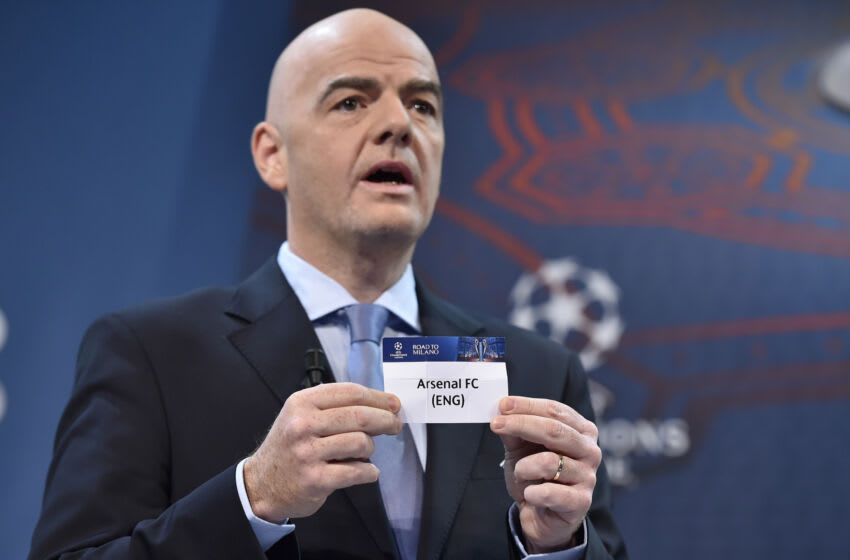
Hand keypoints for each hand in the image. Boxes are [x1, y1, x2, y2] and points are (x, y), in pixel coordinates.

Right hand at [244, 382, 401, 521]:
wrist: (261, 483)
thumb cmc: (289, 447)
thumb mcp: (301, 416)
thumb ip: (335, 408)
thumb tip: (382, 406)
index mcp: (302, 403)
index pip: (350, 392)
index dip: (378, 397)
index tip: (394, 404)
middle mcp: (302, 425)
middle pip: (360, 415)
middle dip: (386, 420)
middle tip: (395, 425)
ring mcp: (307, 453)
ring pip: (361, 442)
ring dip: (371, 448)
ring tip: (365, 452)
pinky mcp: (315, 480)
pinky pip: (357, 471)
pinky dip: (369, 472)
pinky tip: (368, 471)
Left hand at [490, 396, 600, 552]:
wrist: (542, 517)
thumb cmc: (535, 477)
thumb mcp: (521, 449)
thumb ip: (514, 430)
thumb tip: (501, 411)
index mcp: (581, 431)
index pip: (555, 410)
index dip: (527, 405)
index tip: (502, 404)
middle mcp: (590, 450)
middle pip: (555, 430)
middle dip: (521, 424)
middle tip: (496, 424)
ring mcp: (588, 476)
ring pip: (549, 462)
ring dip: (523, 467)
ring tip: (520, 473)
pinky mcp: (581, 502)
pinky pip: (549, 493)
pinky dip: (531, 493)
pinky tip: (529, 494)